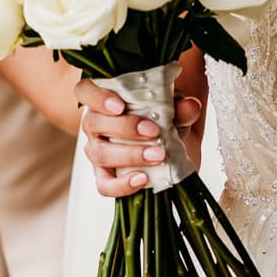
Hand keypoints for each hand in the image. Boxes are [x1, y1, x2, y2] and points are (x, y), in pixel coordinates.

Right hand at [77, 80, 203, 199]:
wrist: (175, 151)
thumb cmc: (165, 122)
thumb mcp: (176, 111)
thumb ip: (181, 107)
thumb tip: (190, 106)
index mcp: (105, 100)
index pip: (85, 91)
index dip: (97, 97)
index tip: (120, 106)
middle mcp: (95, 125)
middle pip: (93, 123)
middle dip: (125, 128)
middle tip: (154, 132)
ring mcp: (98, 152)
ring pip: (99, 153)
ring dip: (129, 154)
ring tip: (158, 155)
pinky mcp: (106, 178)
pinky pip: (105, 185)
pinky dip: (122, 185)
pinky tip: (142, 179)